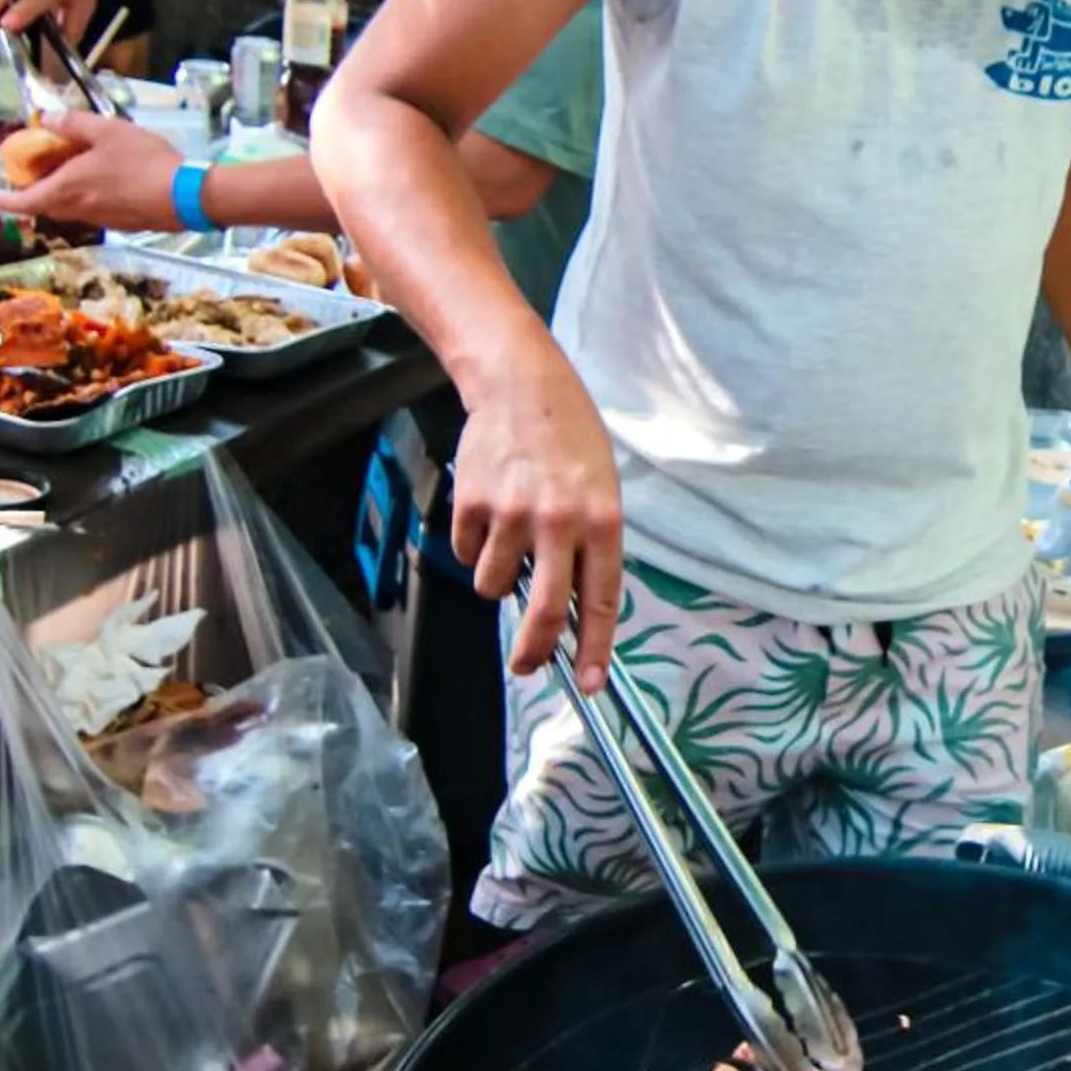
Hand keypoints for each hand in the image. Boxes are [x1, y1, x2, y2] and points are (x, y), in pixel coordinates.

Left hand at [0, 112, 184, 230]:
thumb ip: (74, 123)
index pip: (25, 200)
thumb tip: (48, 118)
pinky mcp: (124, 223)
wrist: (185, 196)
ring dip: (62, 194)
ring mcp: (103, 218)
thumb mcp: (107, 130)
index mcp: (68, 187)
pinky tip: (105, 181)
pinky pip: (94, 210)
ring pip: (71, 208)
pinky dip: (88, 197)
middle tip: (34, 174)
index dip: (5, 200)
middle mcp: (80, 208)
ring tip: (70, 173)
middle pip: (47, 205)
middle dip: (34, 192)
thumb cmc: (143, 161)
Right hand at [450, 353, 623, 689]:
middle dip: (534, 651)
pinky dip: (475, 546)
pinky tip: (489, 511)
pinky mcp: (473, 505)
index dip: (594, 650)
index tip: (589, 684)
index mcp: (602, 522)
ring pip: (495, 585)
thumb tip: (570, 608)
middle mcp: (559, 523)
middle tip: (525, 666)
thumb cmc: (568, 438)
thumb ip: (589, 546)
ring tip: (509, 540)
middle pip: (546, 611)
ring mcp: (513, 515)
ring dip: (498, 580)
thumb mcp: (601, 489)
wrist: (521, 386)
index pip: (601, 601)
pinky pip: (469, 552)